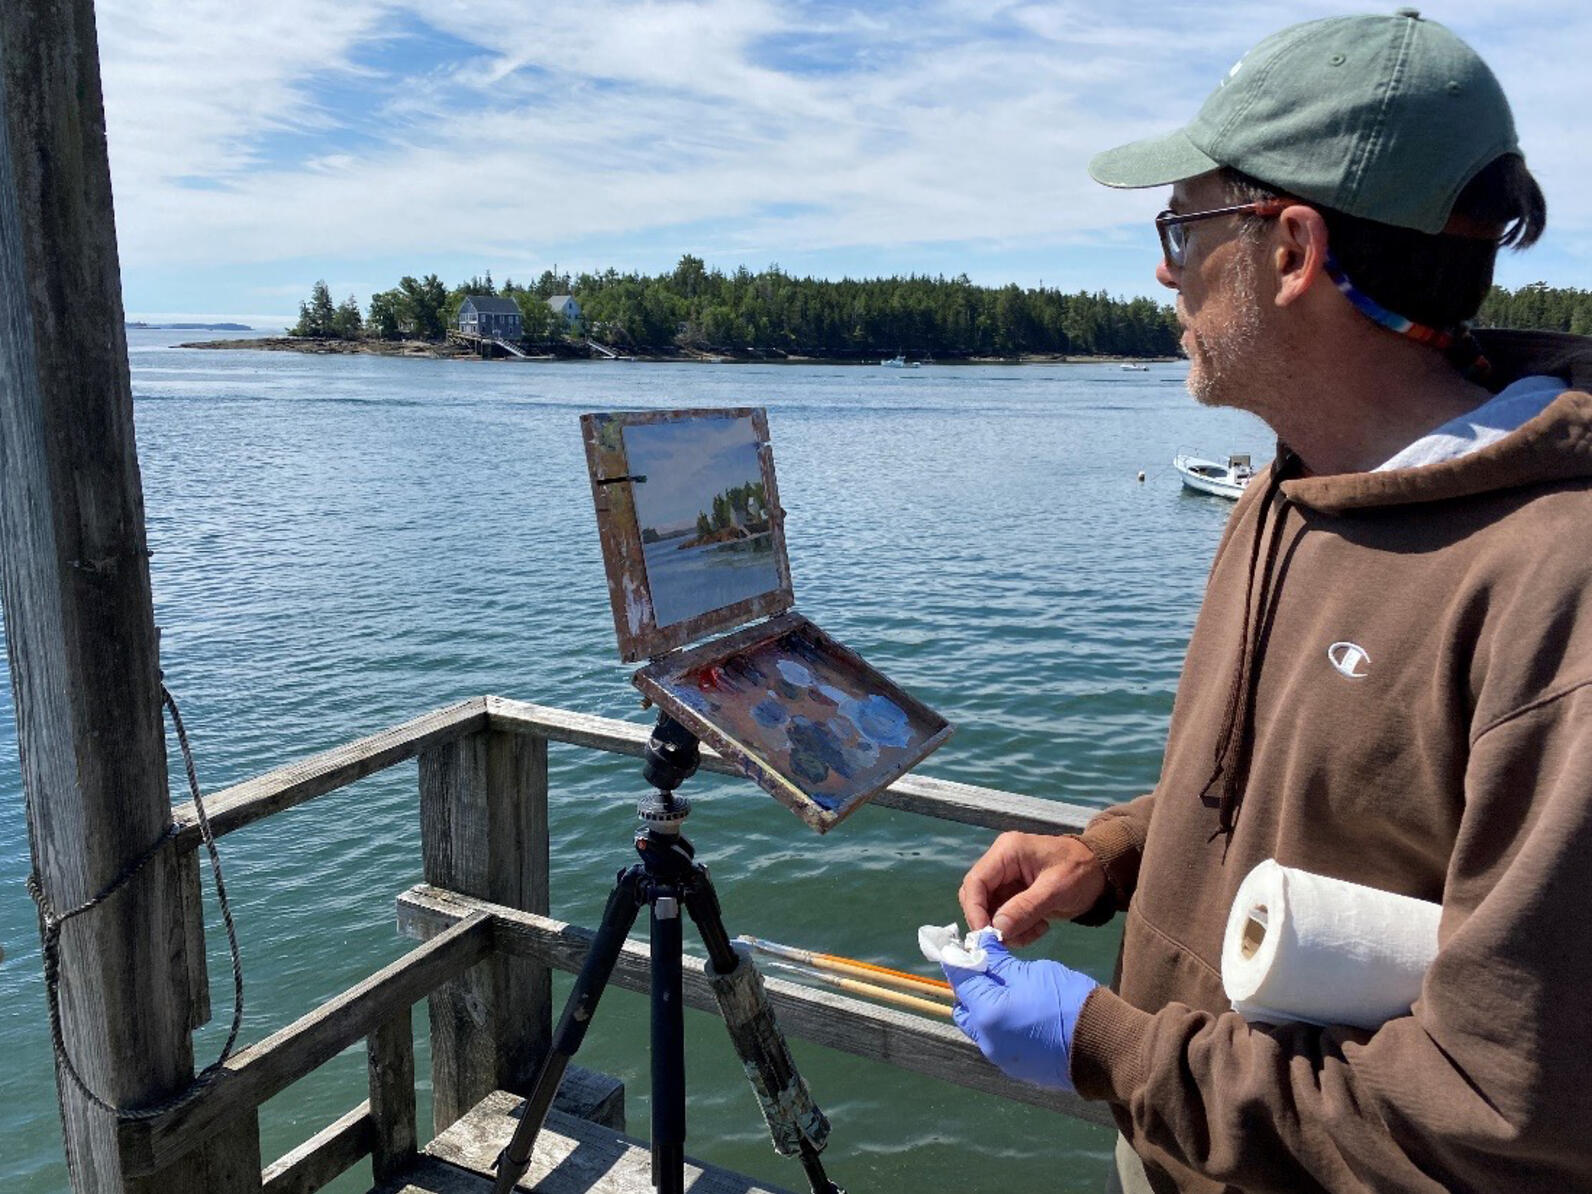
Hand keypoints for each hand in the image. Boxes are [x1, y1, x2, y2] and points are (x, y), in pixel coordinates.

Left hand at [942, 938, 1098, 1091]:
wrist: (1106, 1047)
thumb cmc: (1069, 1002)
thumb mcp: (1032, 972)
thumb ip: (999, 961)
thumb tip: (980, 944)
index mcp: (987, 1015)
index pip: (960, 980)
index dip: (961, 960)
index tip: (966, 947)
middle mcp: (988, 1042)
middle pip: (965, 1008)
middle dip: (971, 986)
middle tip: (990, 967)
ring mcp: (1003, 1059)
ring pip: (981, 1027)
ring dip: (986, 1006)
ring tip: (1009, 988)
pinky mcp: (1019, 1068)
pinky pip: (1000, 1041)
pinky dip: (1002, 1024)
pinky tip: (1023, 1010)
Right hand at [958, 832, 1106, 945]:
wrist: (1102, 871)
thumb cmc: (1081, 871)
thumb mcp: (1056, 890)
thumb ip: (1025, 908)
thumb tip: (997, 929)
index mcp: (1007, 852)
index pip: (975, 882)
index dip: (974, 910)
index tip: (985, 936)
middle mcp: (1001, 863)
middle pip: (978, 897)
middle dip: (991, 922)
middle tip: (1008, 941)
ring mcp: (1007, 879)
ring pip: (990, 911)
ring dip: (1008, 929)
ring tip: (1035, 931)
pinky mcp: (1014, 894)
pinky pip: (1004, 917)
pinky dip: (1018, 929)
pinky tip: (1040, 927)